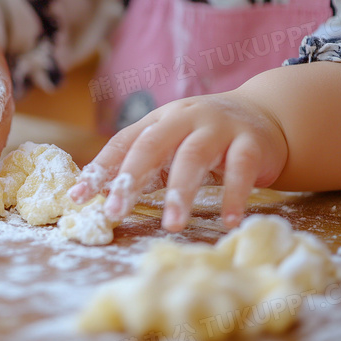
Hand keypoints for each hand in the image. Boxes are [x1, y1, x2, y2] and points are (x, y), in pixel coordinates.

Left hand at [68, 91, 287, 231]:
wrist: (262, 115)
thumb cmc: (204, 139)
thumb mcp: (170, 147)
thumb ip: (143, 168)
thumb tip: (104, 197)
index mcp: (158, 120)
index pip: (122, 142)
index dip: (100, 169)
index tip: (78, 198)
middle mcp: (183, 118)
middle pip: (151, 145)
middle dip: (130, 179)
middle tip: (115, 213)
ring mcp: (218, 127)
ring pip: (194, 156)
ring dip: (181, 192)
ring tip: (172, 225)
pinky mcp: (251, 141)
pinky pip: (241, 168)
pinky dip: (235, 195)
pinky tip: (229, 221)